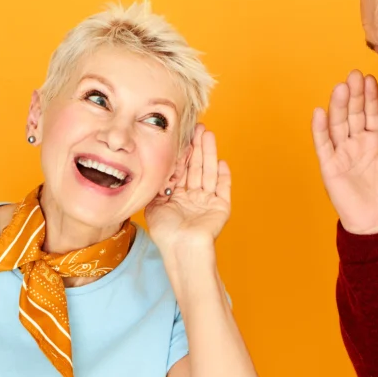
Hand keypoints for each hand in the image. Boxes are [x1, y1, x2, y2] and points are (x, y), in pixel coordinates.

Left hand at [146, 125, 230, 249]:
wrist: (182, 248)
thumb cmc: (166, 232)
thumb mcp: (154, 204)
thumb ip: (158, 186)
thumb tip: (158, 168)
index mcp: (177, 196)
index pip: (181, 169)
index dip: (183, 152)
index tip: (183, 135)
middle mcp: (193, 197)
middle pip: (196, 167)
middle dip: (198, 147)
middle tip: (199, 128)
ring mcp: (208, 202)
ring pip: (209, 173)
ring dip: (209, 154)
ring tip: (209, 135)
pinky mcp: (221, 207)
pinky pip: (223, 188)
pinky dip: (223, 176)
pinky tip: (221, 162)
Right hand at [311, 69, 377, 234]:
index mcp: (375, 141)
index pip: (371, 113)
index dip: (370, 97)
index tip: (370, 78)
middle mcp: (357, 144)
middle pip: (353, 114)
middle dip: (353, 94)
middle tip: (354, 74)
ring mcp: (342, 154)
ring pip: (338, 125)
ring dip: (338, 106)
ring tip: (341, 86)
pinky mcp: (330, 167)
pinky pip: (323, 145)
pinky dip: (320, 129)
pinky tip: (319, 112)